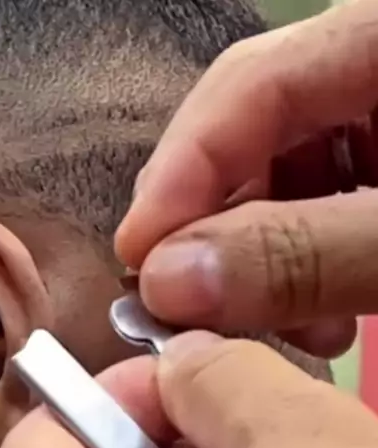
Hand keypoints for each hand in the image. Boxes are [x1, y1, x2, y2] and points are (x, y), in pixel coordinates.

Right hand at [115, 0, 377, 358]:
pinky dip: (308, 269)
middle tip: (199, 313)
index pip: (249, 84)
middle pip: (258, 135)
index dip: (182, 175)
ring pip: (287, 181)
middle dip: (225, 236)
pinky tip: (324, 319)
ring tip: (294, 333)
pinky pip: (325, 208)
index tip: (137, 264)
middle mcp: (370, 69)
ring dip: (268, 266)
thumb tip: (167, 281)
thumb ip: (302, 254)